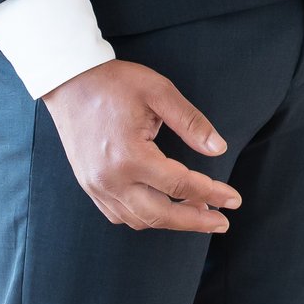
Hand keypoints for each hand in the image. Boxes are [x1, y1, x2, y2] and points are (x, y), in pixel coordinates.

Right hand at [42, 58, 240, 233]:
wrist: (70, 82)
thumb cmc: (115, 83)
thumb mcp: (160, 92)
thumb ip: (191, 123)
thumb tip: (218, 149)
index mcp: (130, 156)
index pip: (180, 185)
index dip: (212, 193)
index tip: (233, 199)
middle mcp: (110, 179)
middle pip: (160, 215)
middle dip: (195, 221)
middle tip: (222, 221)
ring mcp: (96, 186)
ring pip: (139, 220)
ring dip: (171, 221)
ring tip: (198, 213)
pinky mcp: (89, 185)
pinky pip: (119, 214)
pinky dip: (145, 217)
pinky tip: (163, 208)